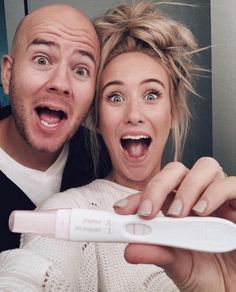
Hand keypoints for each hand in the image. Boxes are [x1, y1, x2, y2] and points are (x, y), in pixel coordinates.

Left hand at [113, 157, 235, 290]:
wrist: (232, 288)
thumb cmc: (208, 274)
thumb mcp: (178, 265)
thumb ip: (156, 253)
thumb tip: (130, 249)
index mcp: (179, 209)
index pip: (155, 191)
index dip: (137, 195)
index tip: (122, 209)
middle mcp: (198, 197)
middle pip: (176, 171)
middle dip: (158, 186)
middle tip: (148, 211)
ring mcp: (219, 197)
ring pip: (204, 167)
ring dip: (186, 188)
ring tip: (179, 214)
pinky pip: (231, 184)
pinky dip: (215, 193)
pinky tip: (204, 211)